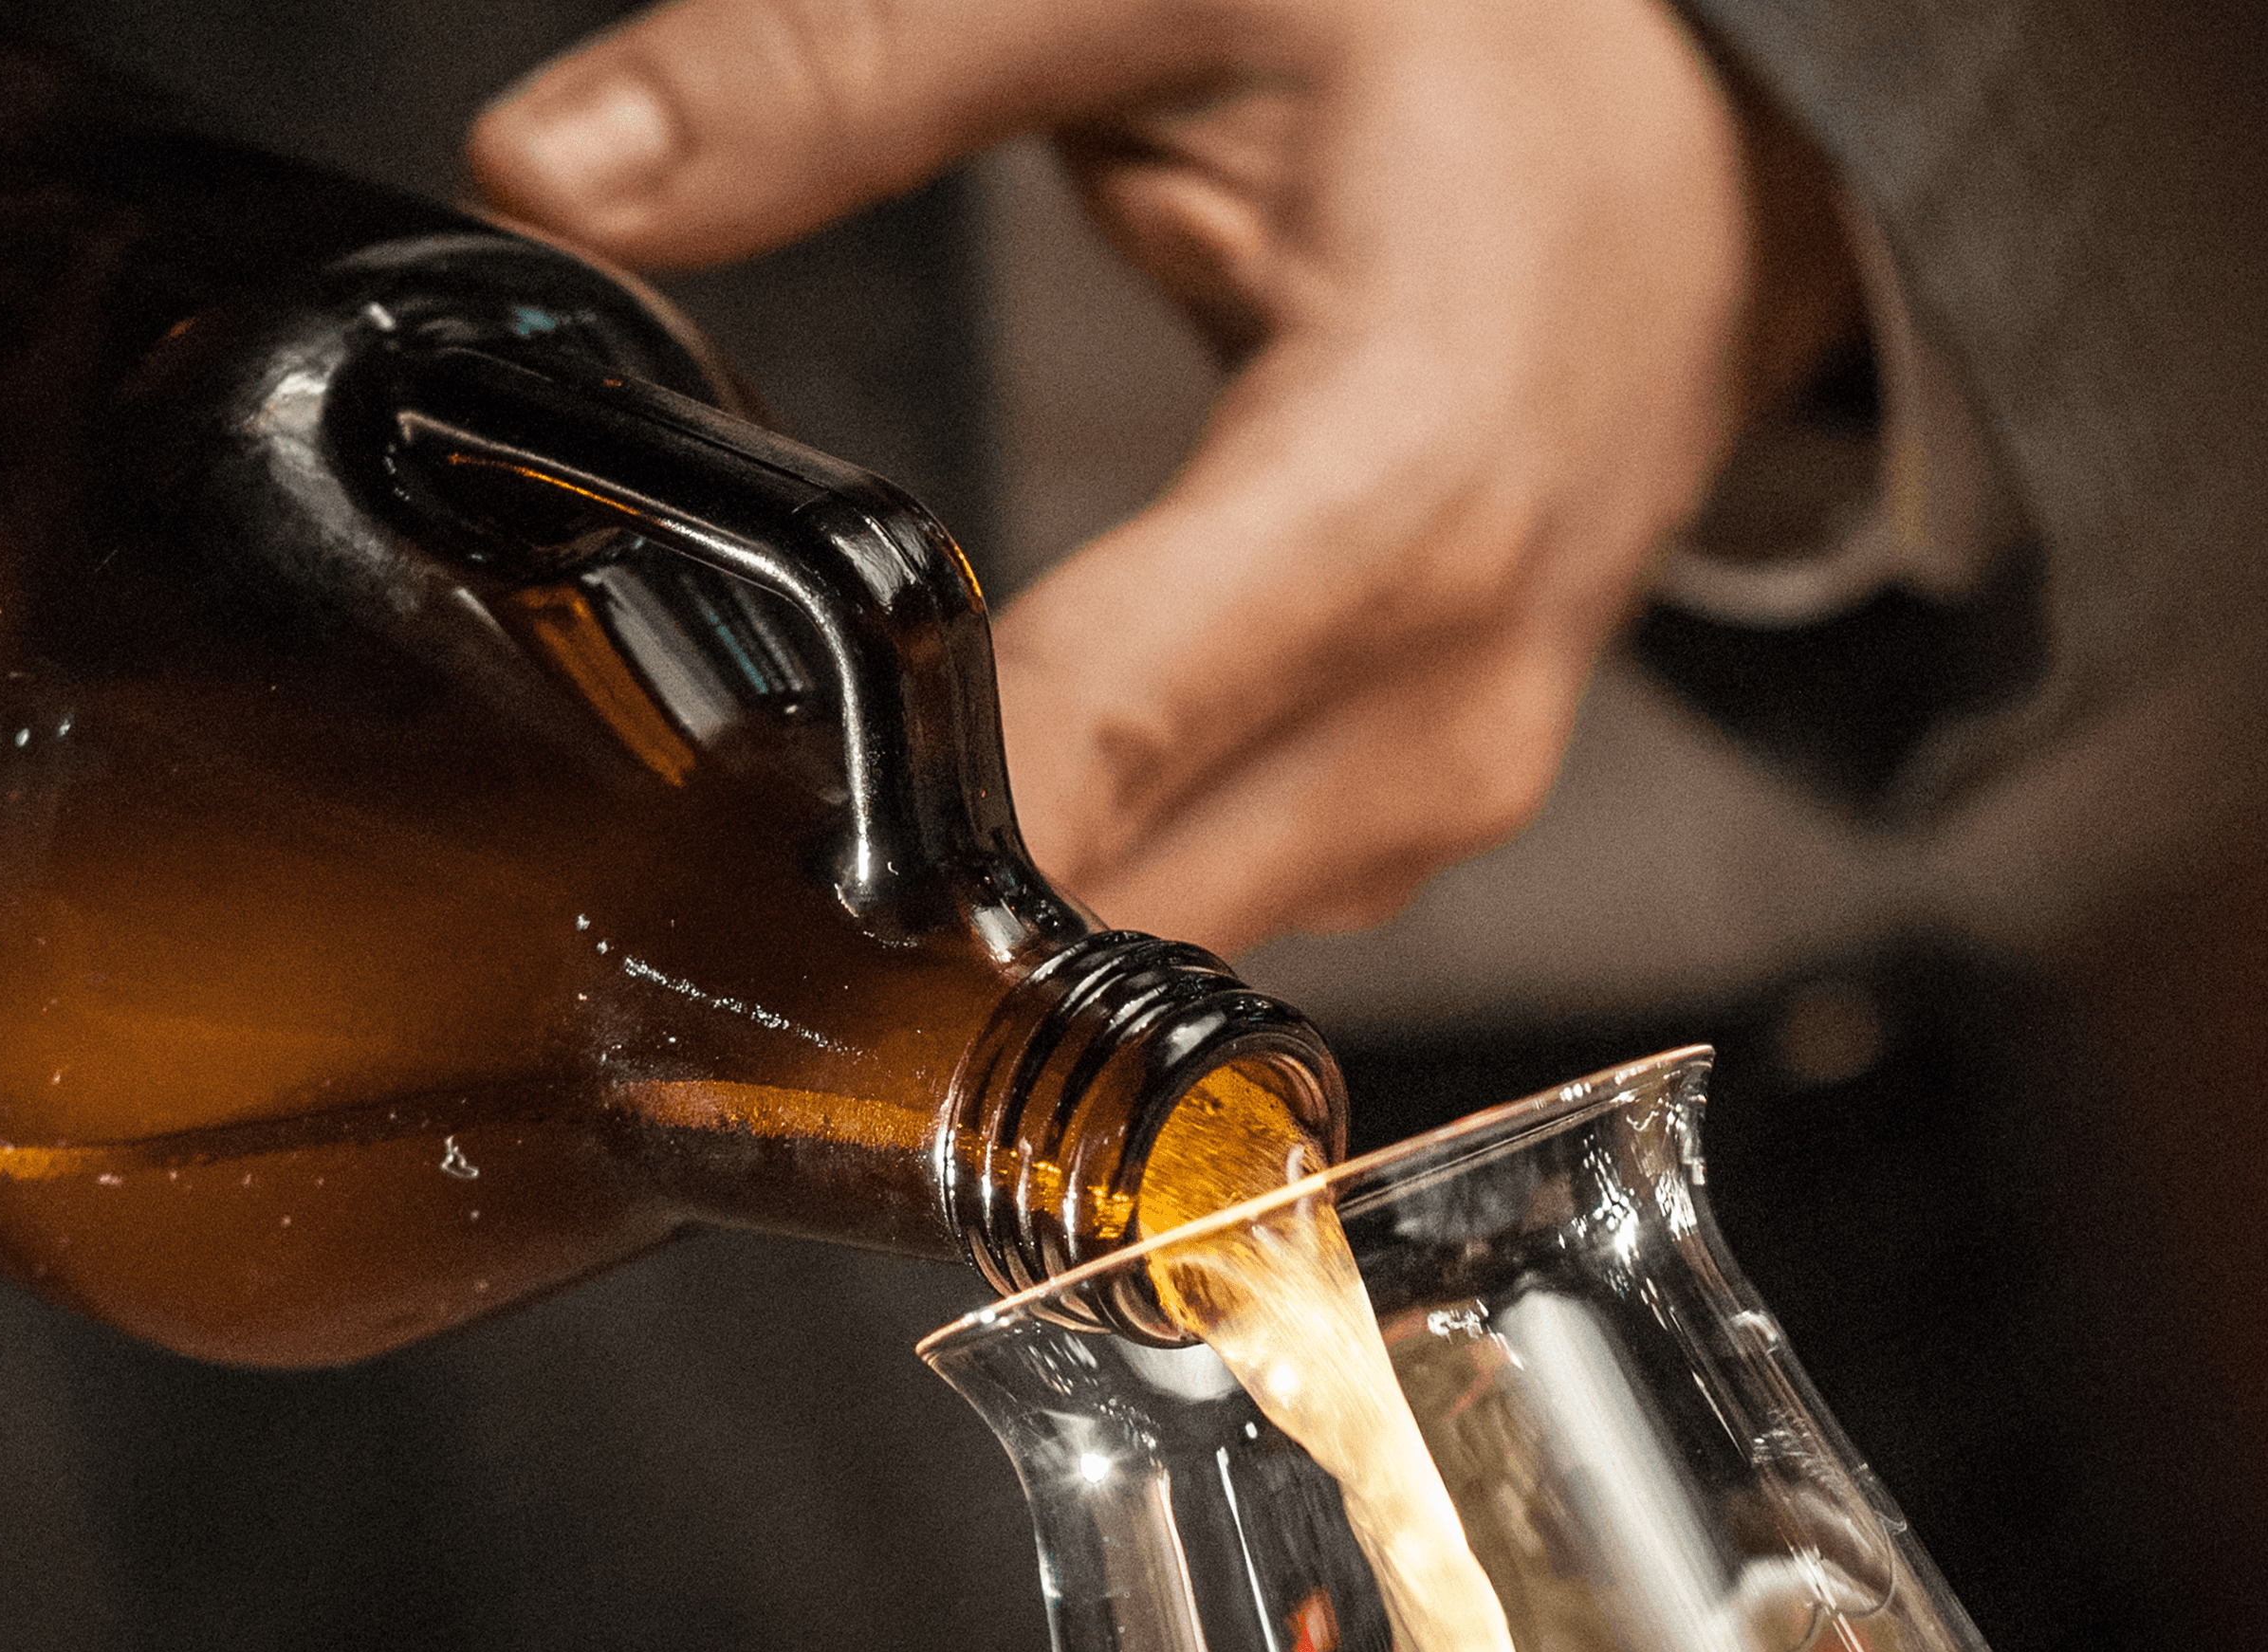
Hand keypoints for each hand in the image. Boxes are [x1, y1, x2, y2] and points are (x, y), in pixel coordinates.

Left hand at [473, 0, 1849, 951]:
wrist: (1713, 175)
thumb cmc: (1489, 63)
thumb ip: (864, 59)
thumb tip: (553, 168)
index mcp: (1409, 486)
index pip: (1109, 742)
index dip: (886, 847)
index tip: (693, 878)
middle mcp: (1451, 693)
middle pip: (1121, 914)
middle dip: (901, 920)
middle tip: (676, 878)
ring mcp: (1448, 778)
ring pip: (1164, 948)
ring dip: (983, 929)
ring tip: (799, 830)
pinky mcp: (1419, 808)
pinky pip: (1218, 910)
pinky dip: (1081, 886)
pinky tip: (971, 808)